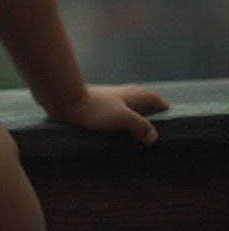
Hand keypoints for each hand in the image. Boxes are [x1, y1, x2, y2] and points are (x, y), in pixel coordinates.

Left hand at [44, 83, 170, 144]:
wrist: (64, 99)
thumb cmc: (94, 109)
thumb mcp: (122, 118)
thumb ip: (139, 126)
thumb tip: (154, 136)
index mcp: (128, 96)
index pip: (149, 96)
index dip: (159, 102)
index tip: (167, 107)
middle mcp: (118, 93)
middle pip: (137, 94)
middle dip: (147, 100)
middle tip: (154, 107)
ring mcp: (104, 96)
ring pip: (123, 97)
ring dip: (131, 104)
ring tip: (135, 113)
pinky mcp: (91, 101)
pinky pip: (110, 103)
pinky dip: (117, 108)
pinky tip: (111, 115)